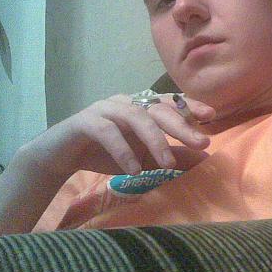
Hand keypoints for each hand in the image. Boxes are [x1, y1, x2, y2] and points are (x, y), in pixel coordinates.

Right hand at [18, 93, 214, 179]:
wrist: (60, 157)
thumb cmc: (106, 154)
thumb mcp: (144, 159)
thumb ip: (171, 157)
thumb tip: (204, 158)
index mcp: (140, 106)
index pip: (169, 101)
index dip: (190, 105)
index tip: (211, 116)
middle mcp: (125, 101)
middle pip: (157, 108)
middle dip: (180, 125)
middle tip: (200, 143)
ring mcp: (105, 108)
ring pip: (135, 117)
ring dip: (154, 140)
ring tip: (166, 163)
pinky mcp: (85, 121)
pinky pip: (108, 132)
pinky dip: (123, 150)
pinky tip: (134, 170)